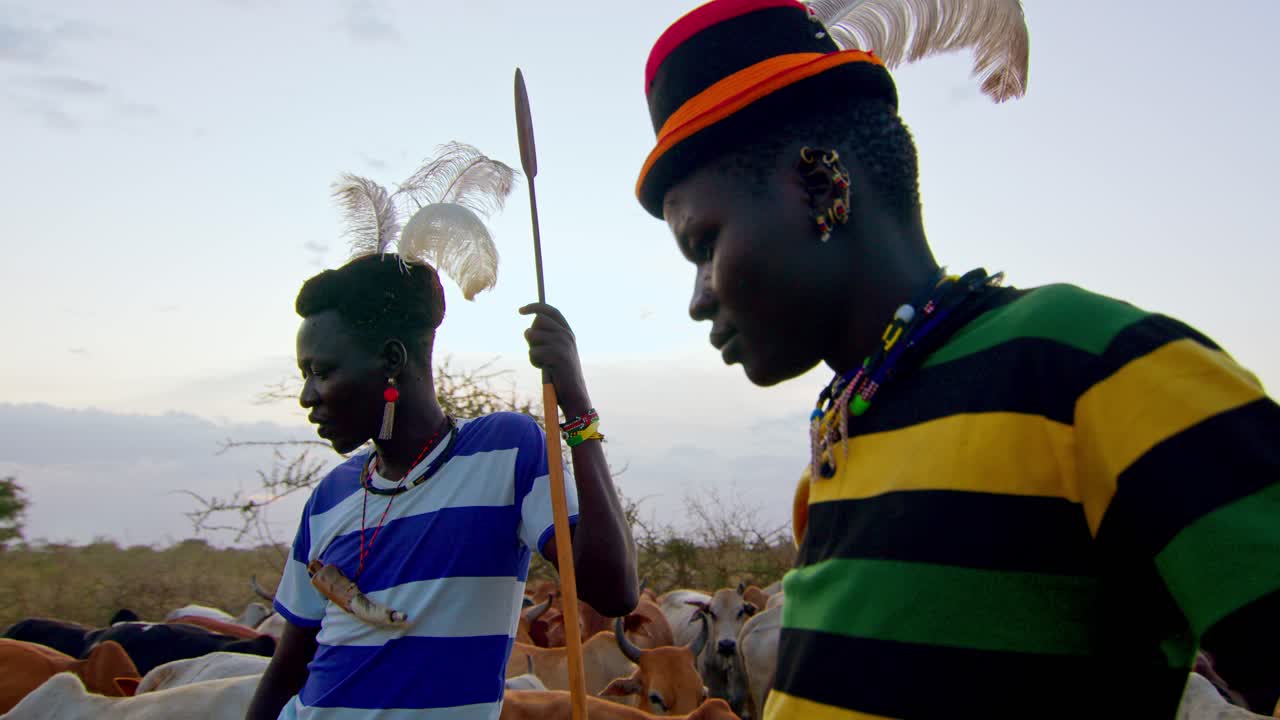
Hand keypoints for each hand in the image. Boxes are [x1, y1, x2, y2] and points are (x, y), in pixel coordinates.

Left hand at [519, 303, 591, 417]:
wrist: (574, 394)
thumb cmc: (561, 374)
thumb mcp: (556, 352)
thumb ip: (547, 339)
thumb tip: (529, 330)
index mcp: (568, 332)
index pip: (550, 311)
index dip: (534, 307)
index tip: (520, 310)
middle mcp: (566, 335)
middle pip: (537, 321)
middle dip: (531, 335)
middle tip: (537, 350)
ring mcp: (562, 344)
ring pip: (532, 335)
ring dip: (532, 351)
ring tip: (542, 362)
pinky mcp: (556, 355)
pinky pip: (533, 352)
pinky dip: (534, 361)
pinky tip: (544, 368)